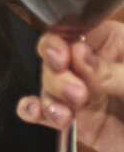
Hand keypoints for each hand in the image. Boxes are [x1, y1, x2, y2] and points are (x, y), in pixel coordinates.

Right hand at [18, 19, 123, 151]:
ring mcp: (86, 94)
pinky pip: (47, 112)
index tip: (61, 55)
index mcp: (118, 44)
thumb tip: (79, 55)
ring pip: (47, 84)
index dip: (62, 40)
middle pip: (56, 57)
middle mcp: (96, 65)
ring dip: (49, 97)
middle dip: (57, 74)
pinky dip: (36, 111)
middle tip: (75, 92)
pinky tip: (36, 113)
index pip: (78, 30)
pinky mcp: (79, 122)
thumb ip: (114, 73)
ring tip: (64, 114)